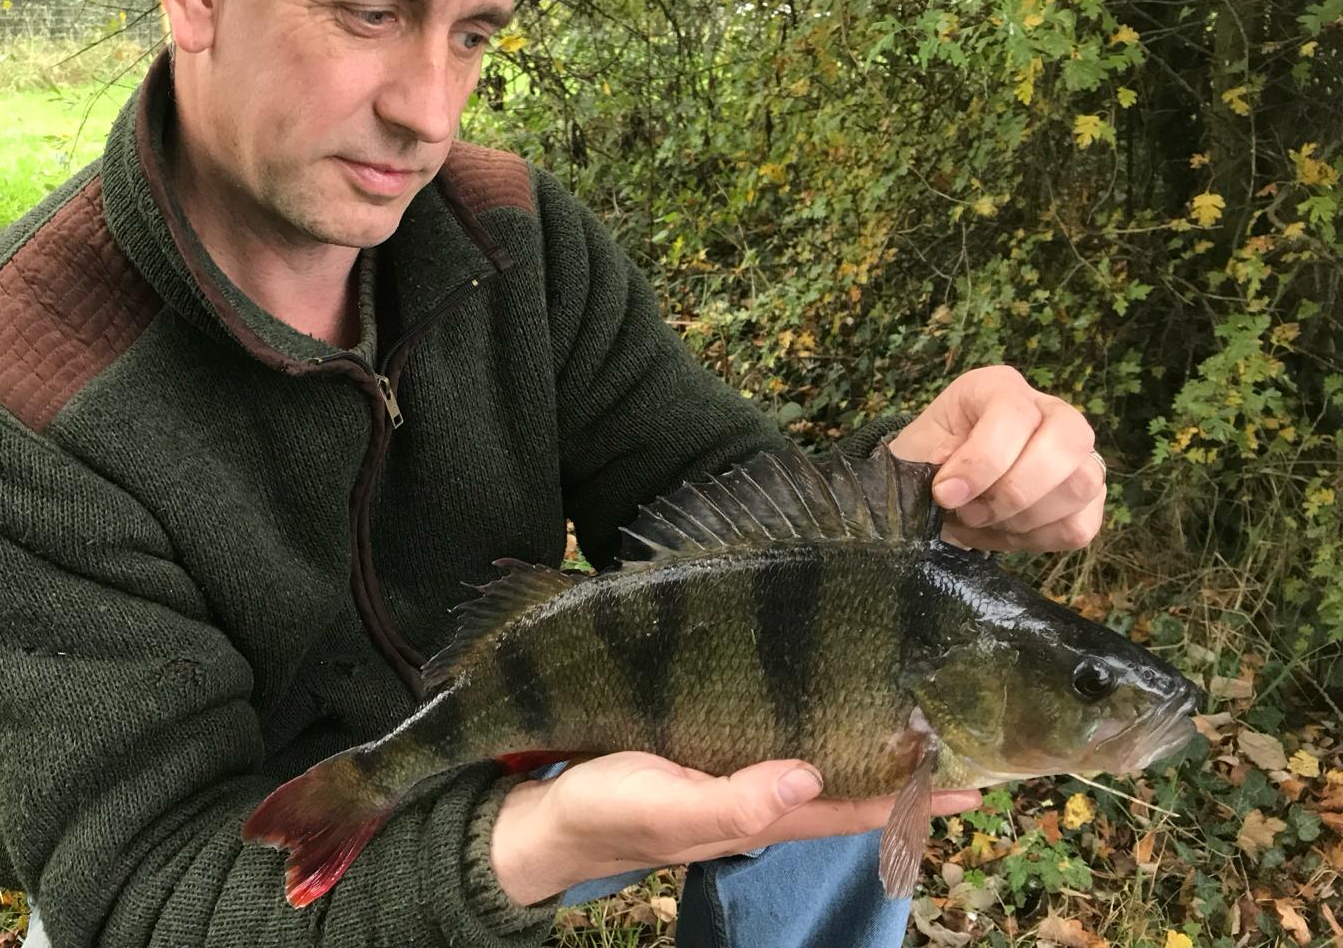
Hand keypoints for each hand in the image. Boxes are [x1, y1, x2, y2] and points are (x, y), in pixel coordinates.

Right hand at [488, 751, 979, 905]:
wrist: (542, 815)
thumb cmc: (603, 807)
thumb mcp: (663, 805)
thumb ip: (732, 801)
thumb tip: (808, 775)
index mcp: (761, 812)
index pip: (859, 804)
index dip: (916, 791)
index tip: (975, 774)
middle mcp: (763, 792)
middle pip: (854, 779)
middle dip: (908, 762)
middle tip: (969, 733)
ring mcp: (738, 770)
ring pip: (826, 756)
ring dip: (873, 739)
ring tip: (922, 714)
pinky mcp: (711, 745)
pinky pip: (784, 736)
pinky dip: (823, 721)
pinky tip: (832, 702)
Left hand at [886, 364, 1104, 552]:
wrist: (936, 491)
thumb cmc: (926, 459)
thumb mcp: (918, 450)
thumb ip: (936, 462)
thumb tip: (957, 488)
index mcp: (999, 387)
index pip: (1014, 415)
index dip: (982, 462)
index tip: (947, 493)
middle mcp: (1049, 411)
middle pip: (1067, 444)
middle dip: (1014, 491)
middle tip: (971, 512)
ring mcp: (1076, 455)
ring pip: (1082, 486)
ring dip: (1025, 518)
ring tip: (984, 520)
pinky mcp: (1087, 500)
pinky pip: (1081, 526)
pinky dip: (1040, 538)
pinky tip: (1007, 531)